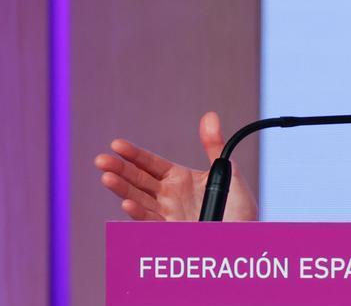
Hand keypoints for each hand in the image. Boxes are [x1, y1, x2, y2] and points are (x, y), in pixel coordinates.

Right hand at [94, 111, 257, 221]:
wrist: (246, 237)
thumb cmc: (238, 207)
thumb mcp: (226, 172)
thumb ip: (215, 145)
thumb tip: (210, 116)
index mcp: (179, 179)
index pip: (150, 164)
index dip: (134, 154)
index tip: (116, 144)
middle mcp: (168, 197)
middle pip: (138, 180)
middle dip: (119, 170)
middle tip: (102, 160)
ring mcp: (167, 215)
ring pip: (139, 200)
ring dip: (122, 190)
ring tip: (106, 177)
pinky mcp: (170, 232)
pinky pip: (151, 223)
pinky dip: (139, 213)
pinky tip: (128, 204)